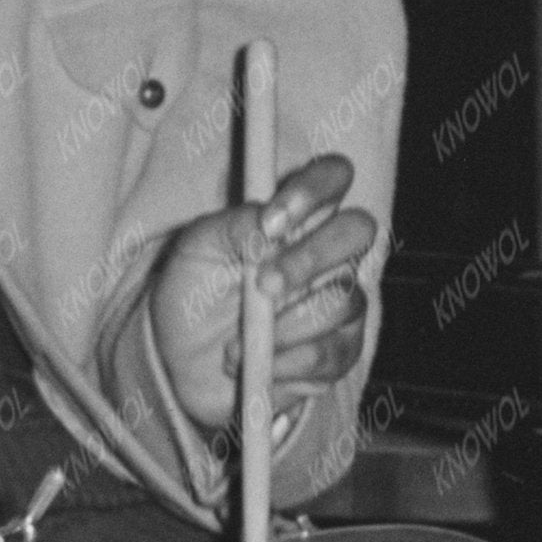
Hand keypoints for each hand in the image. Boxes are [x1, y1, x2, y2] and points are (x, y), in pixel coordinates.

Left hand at [142, 154, 373, 441]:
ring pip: (344, 300)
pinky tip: (256, 364)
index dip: (315, 190)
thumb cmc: (193, 294)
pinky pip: (329, 353)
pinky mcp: (340, 351)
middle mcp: (329, 254)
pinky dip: (285, 362)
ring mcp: (341, 303)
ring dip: (286, 324)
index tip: (272, 224)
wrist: (182, 364)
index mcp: (298, 215)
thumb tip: (267, 225)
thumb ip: (232, 227)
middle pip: (359, 230)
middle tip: (264, 285)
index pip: (333, 177)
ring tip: (236, 344)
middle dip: (312, 257)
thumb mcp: (196, 250)